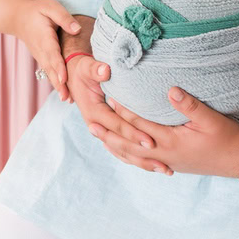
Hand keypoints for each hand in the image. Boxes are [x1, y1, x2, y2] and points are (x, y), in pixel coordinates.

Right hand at [0, 0, 80, 101]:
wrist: (18, 18)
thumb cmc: (38, 11)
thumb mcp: (51, 7)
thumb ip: (64, 18)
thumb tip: (77, 29)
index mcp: (44, 37)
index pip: (52, 53)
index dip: (58, 66)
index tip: (64, 78)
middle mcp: (41, 50)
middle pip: (50, 68)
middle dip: (58, 83)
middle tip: (67, 97)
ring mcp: (40, 56)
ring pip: (49, 73)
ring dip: (57, 86)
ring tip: (67, 99)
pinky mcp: (42, 59)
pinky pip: (49, 72)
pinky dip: (55, 83)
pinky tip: (64, 94)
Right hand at [65, 56, 170, 173]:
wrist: (73, 78)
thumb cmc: (82, 71)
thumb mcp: (86, 68)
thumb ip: (96, 69)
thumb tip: (105, 71)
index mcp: (94, 113)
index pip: (117, 126)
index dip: (134, 134)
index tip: (151, 141)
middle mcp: (97, 126)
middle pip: (122, 145)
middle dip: (143, 155)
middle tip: (164, 165)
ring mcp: (102, 132)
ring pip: (123, 153)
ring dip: (143, 162)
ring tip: (165, 169)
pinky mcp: (107, 133)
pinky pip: (123, 151)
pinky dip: (137, 158)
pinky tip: (154, 164)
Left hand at [90, 87, 238, 177]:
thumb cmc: (226, 137)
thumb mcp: (210, 119)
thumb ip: (189, 105)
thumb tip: (170, 90)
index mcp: (170, 142)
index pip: (139, 125)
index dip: (123, 111)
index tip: (109, 96)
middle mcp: (163, 155)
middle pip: (129, 144)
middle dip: (110, 133)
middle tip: (91, 122)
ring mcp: (166, 162)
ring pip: (133, 156)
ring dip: (115, 145)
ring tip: (99, 136)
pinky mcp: (170, 164)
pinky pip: (142, 161)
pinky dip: (128, 155)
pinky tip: (122, 150)